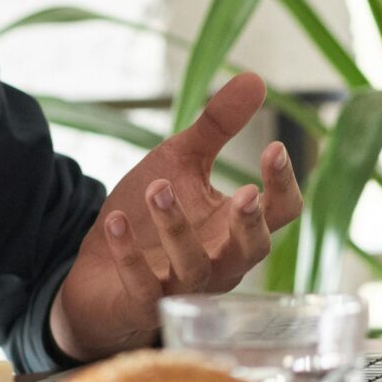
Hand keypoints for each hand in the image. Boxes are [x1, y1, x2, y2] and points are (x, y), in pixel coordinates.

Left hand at [49, 73, 305, 360]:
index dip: (283, 183)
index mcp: (236, 224)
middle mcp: (221, 261)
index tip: (275, 147)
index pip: (281, 211)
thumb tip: (256, 78)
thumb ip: (217, 127)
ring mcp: (183, 286)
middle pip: (254, 250)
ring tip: (156, 188)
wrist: (99, 275)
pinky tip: (115, 222)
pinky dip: (129, 255)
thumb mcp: (182, 163)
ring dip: (177, 228)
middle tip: (245, 191)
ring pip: (194, 266)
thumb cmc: (151, 219)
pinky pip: (143, 285)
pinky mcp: (143, 304)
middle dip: (250, 223)